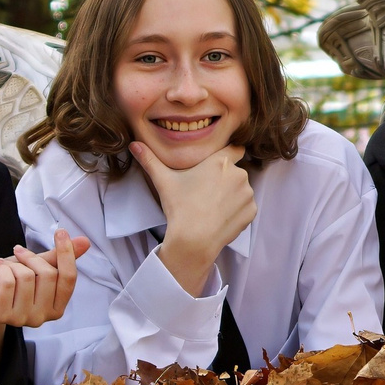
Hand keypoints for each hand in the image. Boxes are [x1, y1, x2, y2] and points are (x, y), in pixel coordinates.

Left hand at [0, 229, 93, 328]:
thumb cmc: (10, 277)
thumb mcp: (37, 266)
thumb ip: (59, 257)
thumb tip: (84, 242)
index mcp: (56, 307)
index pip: (69, 279)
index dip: (66, 253)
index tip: (61, 232)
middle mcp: (41, 317)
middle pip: (48, 275)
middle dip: (32, 258)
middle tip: (19, 254)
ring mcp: (20, 319)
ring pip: (26, 277)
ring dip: (13, 265)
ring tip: (5, 268)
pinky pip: (8, 282)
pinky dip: (1, 269)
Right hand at [133, 139, 257, 285]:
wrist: (193, 240)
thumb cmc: (180, 207)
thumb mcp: (164, 181)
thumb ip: (150, 160)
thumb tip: (133, 144)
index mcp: (221, 162)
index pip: (235, 149)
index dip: (228, 154)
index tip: (218, 164)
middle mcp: (239, 174)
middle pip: (234, 172)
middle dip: (224, 179)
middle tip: (206, 192)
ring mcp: (248, 193)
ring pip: (241, 190)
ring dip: (232, 195)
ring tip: (212, 206)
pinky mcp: (251, 211)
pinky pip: (246, 207)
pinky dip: (237, 211)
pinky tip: (220, 217)